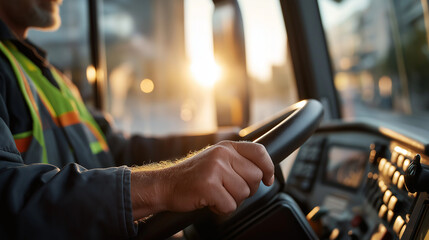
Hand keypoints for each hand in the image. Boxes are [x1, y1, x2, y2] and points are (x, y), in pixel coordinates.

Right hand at [130, 141, 273, 219]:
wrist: (165, 185)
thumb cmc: (193, 176)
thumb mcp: (216, 160)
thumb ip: (237, 161)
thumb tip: (264, 172)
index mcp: (226, 147)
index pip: (259, 152)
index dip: (268, 167)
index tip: (267, 179)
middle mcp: (222, 154)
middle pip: (255, 177)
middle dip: (246, 190)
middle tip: (228, 190)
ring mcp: (215, 168)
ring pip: (243, 193)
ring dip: (231, 200)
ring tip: (215, 194)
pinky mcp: (208, 185)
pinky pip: (230, 205)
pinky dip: (221, 209)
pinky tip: (209, 201)